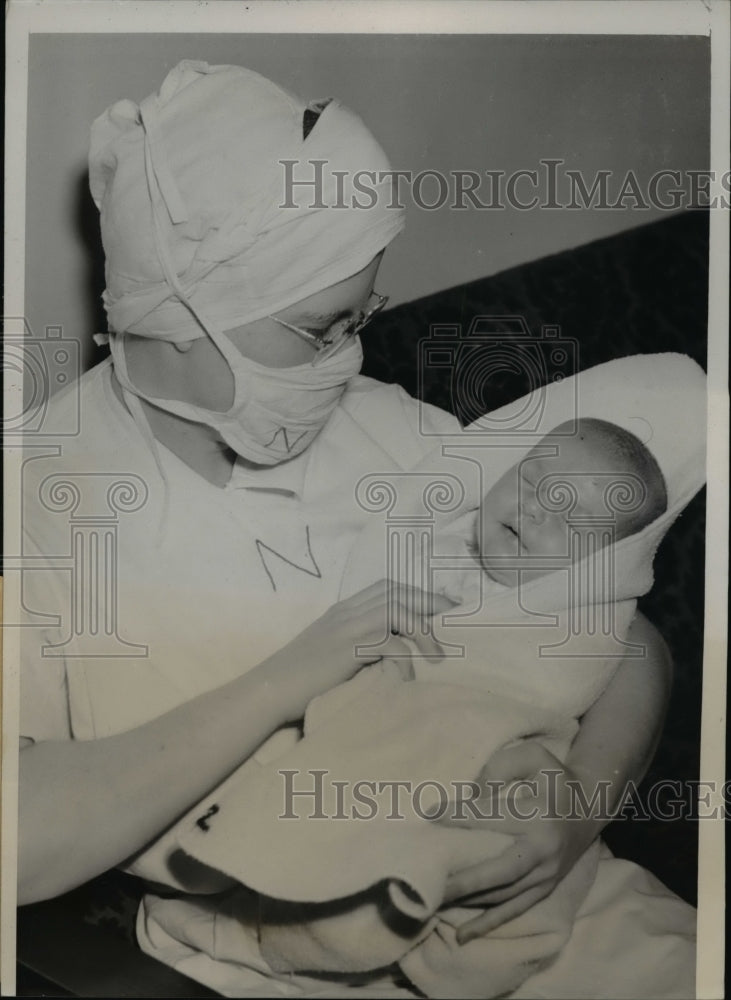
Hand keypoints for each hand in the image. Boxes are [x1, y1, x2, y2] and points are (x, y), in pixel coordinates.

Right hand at [264, 580, 453, 719]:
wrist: (270, 689)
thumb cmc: (299, 679)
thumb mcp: (331, 652)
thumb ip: (357, 644)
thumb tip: (391, 652)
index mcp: (343, 610)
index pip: (386, 587)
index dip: (417, 592)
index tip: (443, 605)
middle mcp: (346, 612)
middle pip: (396, 592)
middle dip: (429, 601)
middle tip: (454, 617)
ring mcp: (346, 628)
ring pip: (396, 611)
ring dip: (422, 631)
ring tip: (437, 656)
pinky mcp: (347, 649)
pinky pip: (388, 644)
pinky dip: (404, 660)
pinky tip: (407, 678)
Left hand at [440, 742, 600, 942]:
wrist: (589, 805)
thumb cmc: (551, 776)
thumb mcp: (532, 756)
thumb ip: (500, 768)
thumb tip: (470, 796)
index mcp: (540, 813)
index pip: (491, 816)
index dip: (458, 815)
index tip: (427, 815)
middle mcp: (545, 850)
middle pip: (500, 870)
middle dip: (463, 879)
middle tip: (428, 882)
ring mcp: (547, 875)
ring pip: (504, 896)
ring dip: (469, 902)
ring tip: (433, 904)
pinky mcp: (545, 889)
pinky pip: (514, 910)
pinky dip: (489, 923)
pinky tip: (462, 935)